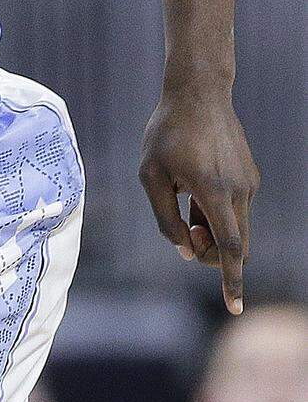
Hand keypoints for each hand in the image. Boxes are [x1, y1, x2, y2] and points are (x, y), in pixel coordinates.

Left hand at [139, 90, 259, 312]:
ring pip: (235, 228)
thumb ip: (165, 218)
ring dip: (211, 231)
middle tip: (184, 232)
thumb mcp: (151, 175)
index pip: (230, 248)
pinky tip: (195, 186)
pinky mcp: (249, 176)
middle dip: (211, 253)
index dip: (231, 281)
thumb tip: (187, 254)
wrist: (198, 94)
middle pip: (234, 245)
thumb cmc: (166, 133)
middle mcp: (239, 191)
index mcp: (213, 191)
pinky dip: (218, 214)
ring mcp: (248, 183)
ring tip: (184, 199)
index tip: (235, 308)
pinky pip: (236, 209)